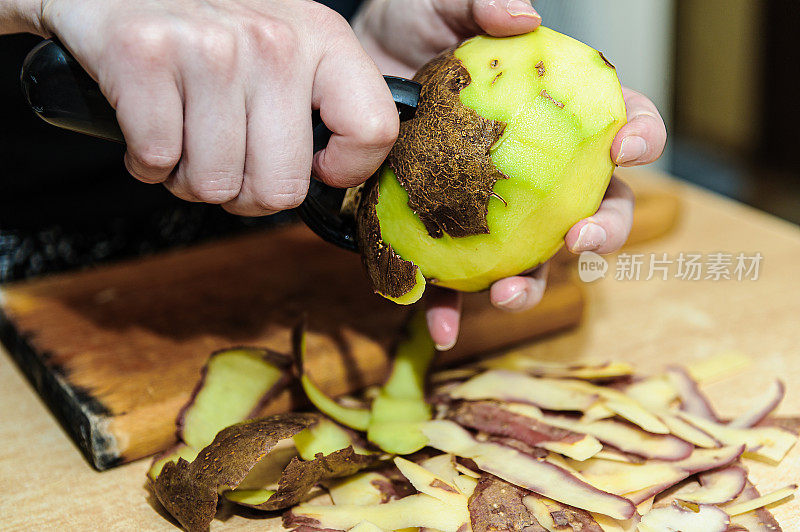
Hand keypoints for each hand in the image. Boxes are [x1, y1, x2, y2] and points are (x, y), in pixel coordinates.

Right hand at [34, 0, 398, 214]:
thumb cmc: (204, 29)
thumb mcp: (282, 48)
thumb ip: (319, 104)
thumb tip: (336, 172)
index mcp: (321, 38)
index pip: (373, 129)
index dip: (344, 171)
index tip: (315, 168)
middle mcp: (273, 40)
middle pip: (281, 187)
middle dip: (244, 191)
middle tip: (225, 157)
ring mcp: (210, 46)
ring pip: (214, 184)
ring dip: (190, 175)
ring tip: (184, 132)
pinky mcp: (145, 54)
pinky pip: (158, 162)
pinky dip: (147, 160)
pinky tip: (150, 124)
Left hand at [353, 0, 666, 348]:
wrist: (342, 77)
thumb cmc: (404, 34)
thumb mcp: (437, 4)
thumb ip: (480, 4)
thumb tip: (524, 17)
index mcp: (553, 112)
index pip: (617, 122)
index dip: (639, 137)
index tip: (629, 149)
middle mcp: (534, 171)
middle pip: (592, 207)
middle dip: (601, 232)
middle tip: (580, 239)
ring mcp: (491, 212)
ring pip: (531, 259)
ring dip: (529, 286)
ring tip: (508, 295)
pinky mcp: (441, 238)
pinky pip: (453, 282)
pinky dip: (450, 310)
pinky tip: (441, 328)